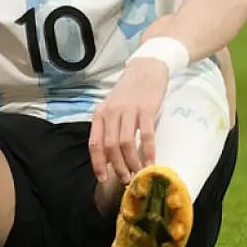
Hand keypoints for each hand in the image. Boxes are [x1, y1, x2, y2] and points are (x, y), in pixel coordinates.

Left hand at [88, 59, 169, 183]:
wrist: (146, 67)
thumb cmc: (129, 91)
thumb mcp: (112, 106)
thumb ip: (108, 126)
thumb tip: (110, 155)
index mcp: (100, 113)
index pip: (94, 143)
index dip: (98, 163)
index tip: (103, 178)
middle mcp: (111, 112)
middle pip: (110, 146)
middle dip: (117, 167)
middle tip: (126, 179)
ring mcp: (129, 110)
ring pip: (125, 143)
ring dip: (131, 162)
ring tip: (138, 173)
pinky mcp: (146, 108)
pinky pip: (145, 134)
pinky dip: (148, 151)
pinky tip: (151, 162)